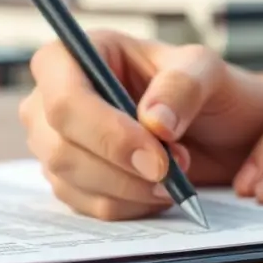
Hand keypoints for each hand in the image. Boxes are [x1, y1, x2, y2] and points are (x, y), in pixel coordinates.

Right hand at [19, 30, 262, 219]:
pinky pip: (88, 206)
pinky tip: (157, 188)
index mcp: (73, 55)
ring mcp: (52, 142)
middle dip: (123, 169)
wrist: (212, 126)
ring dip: (131, 190)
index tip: (157, 158)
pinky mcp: (68, 180)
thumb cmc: (199, 87)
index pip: (63, 98)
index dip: (106, 132)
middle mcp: (50, 98)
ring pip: (72, 182)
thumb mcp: (204, 70)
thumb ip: (182, 86)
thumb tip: (155, 122)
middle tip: (175, 172)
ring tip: (174, 176)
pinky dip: (131, 205)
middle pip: (61, 148)